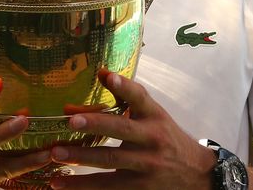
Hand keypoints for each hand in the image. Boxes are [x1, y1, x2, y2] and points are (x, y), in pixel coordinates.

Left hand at [47, 72, 214, 188]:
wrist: (196, 175)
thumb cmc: (167, 139)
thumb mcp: (154, 117)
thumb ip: (128, 99)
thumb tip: (101, 73)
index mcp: (155, 117)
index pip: (140, 98)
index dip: (124, 87)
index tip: (107, 76)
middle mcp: (152, 139)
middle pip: (122, 130)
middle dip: (96, 125)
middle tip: (71, 121)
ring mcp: (146, 166)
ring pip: (110, 161)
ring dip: (81, 157)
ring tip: (56, 153)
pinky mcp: (139, 188)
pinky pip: (107, 187)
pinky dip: (82, 186)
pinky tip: (60, 183)